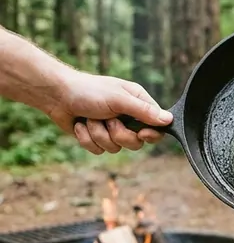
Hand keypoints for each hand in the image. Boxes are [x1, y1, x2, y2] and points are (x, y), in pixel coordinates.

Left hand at [42, 72, 172, 153]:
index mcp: (137, 104)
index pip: (156, 127)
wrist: (56, 95)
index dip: (150, 134)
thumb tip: (169, 120)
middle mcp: (127, 117)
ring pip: (115, 148)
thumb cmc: (88, 91)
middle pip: (136, 142)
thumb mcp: (119, 99)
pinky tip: (80, 125)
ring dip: (99, 134)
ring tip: (90, 119)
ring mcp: (111, 129)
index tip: (142, 133)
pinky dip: (87, 139)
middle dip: (118, 134)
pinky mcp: (96, 137)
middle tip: (108, 121)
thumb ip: (144, 111)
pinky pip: (98, 150)